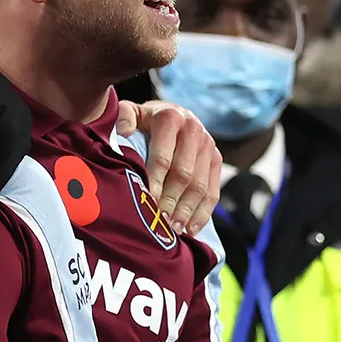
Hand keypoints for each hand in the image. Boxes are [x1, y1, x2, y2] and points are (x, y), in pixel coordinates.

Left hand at [114, 99, 220, 234]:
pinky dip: (203, 213)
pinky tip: (191, 229)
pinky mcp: (217, 159)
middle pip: (183, 175)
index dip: (155, 182)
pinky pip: (213, 191)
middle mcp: (194, 130)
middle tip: (159, 221)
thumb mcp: (131, 112)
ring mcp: (208, 145)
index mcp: (171, 118)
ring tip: (174, 230)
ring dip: (187, 211)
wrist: (172, 113)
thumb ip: (123, 117)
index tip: (146, 202)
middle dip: (171, 201)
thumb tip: (123, 130)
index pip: (163, 157)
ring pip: (200, 185)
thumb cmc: (144, 120)